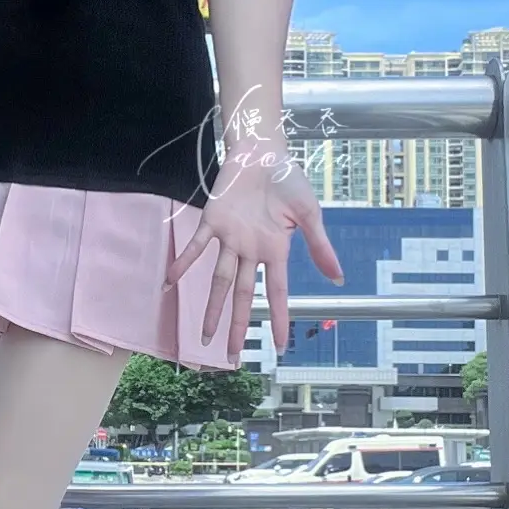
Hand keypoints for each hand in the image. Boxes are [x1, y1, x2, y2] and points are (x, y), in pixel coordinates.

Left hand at [166, 147, 342, 362]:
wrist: (264, 151)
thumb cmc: (289, 180)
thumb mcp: (310, 214)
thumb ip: (320, 246)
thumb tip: (338, 277)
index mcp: (275, 251)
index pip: (277, 293)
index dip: (279, 319)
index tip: (280, 348)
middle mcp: (251, 251)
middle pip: (243, 296)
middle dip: (237, 326)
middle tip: (230, 357)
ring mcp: (231, 239)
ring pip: (219, 280)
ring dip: (211, 307)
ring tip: (203, 335)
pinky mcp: (212, 221)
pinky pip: (196, 245)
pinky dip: (183, 261)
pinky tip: (170, 280)